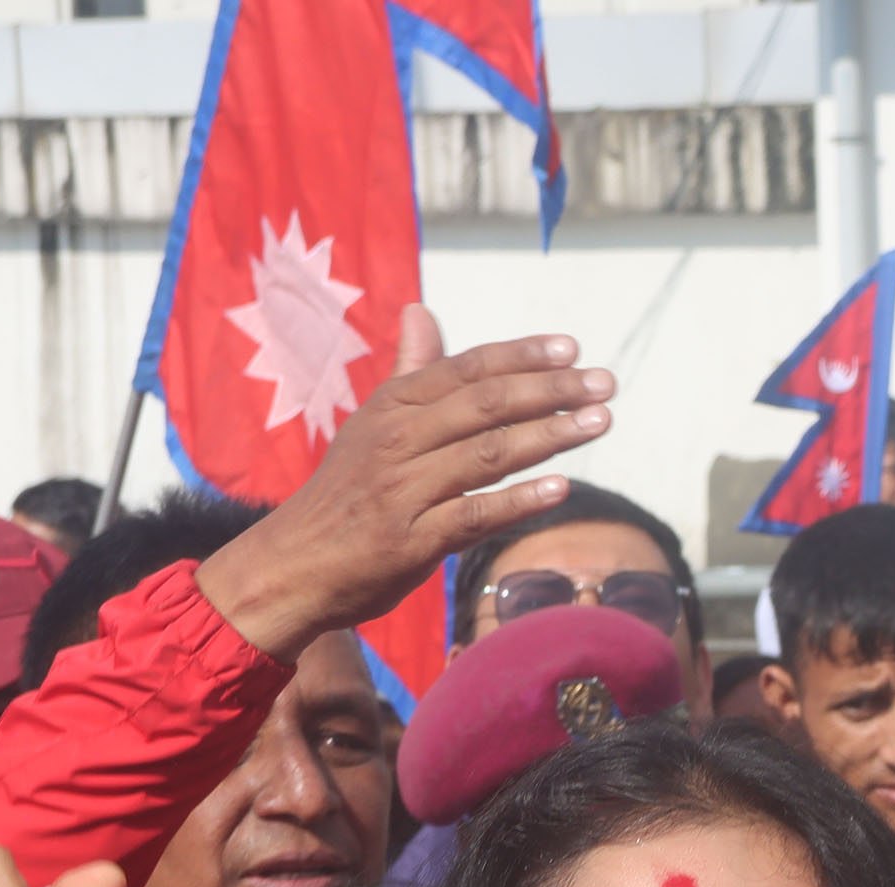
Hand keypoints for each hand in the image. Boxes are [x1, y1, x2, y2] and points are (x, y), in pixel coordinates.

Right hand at [199, 308, 614, 658]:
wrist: (290, 566)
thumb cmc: (343, 496)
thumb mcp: (369, 425)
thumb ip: (408, 373)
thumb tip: (421, 312)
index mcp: (391, 406)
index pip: (466, 369)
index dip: (521, 356)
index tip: (572, 348)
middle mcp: (396, 440)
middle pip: (485, 404)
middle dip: (551, 390)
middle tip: (604, 384)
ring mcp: (403, 490)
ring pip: (486, 454)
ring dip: (548, 436)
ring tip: (599, 423)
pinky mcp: (410, 541)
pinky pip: (473, 515)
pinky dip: (518, 501)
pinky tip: (561, 489)